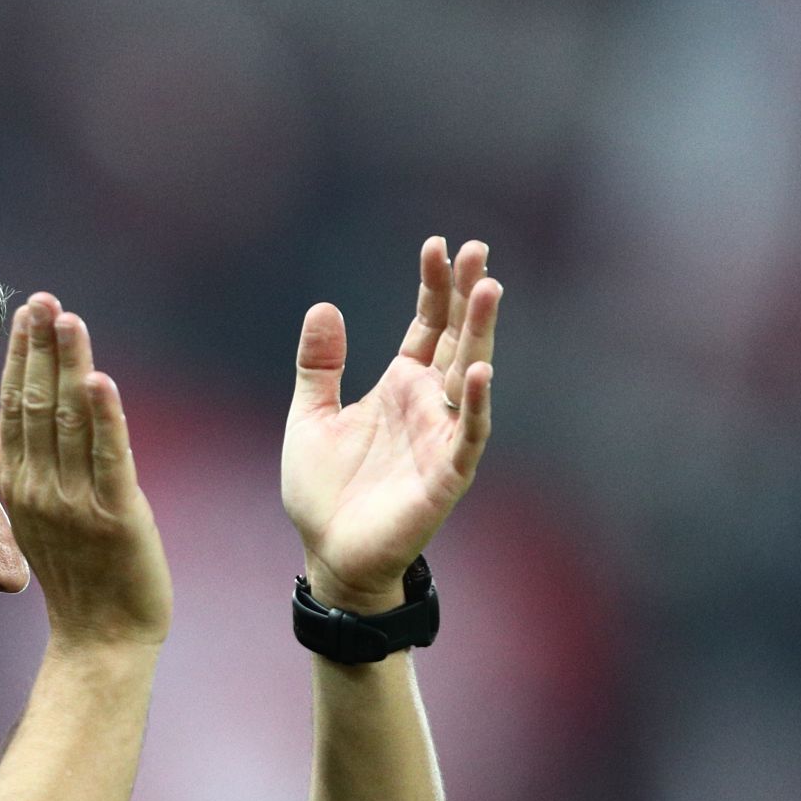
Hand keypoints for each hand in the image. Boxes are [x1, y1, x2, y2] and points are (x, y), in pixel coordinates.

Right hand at [0, 294, 172, 649]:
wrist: (101, 637)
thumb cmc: (74, 573)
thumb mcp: (29, 511)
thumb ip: (1, 460)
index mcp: (21, 484)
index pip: (15, 408)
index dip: (22, 357)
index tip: (28, 311)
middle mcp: (41, 489)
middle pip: (37, 406)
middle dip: (42, 349)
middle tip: (45, 299)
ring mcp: (76, 503)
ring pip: (69, 424)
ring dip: (69, 368)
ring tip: (69, 320)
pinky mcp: (116, 517)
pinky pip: (108, 460)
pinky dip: (104, 419)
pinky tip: (100, 380)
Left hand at [281, 237, 499, 610]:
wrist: (330, 555)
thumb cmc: (324, 493)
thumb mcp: (311, 416)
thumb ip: (319, 365)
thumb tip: (325, 306)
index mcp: (398, 387)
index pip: (426, 326)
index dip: (434, 287)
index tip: (437, 246)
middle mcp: (426, 405)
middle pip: (455, 338)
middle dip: (466, 295)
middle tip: (478, 249)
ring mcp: (439, 438)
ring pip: (467, 376)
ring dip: (480, 334)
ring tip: (489, 287)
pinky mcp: (445, 476)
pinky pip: (466, 435)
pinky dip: (474, 404)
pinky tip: (478, 369)